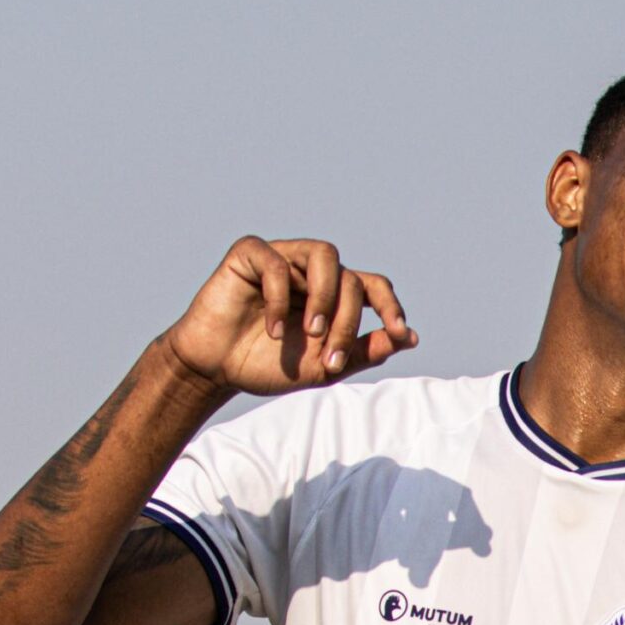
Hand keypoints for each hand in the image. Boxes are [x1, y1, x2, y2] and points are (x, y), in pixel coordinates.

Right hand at [160, 236, 415, 395]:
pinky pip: (277, 263)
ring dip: (325, 297)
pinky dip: (279, 299)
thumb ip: (363, 351)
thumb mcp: (324, 367)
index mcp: (334, 295)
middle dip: (348, 322)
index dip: (391, 305)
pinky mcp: (249, 254)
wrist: (216, 369)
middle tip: (331, 358)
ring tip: (311, 332)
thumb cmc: (268, 365)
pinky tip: (273, 331)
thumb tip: (408, 338)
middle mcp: (312, 272)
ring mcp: (283, 258)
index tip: (397, 331)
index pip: (374, 286)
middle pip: (352, 279)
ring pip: (324, 255)